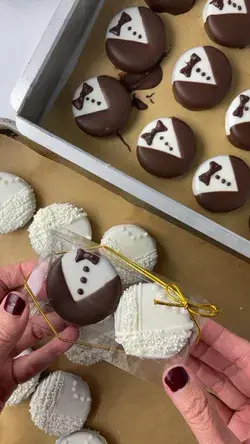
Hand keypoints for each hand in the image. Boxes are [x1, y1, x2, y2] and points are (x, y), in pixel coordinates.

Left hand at [0, 261, 78, 410]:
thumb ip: (3, 328)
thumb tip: (19, 299)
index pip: (0, 283)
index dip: (22, 274)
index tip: (46, 272)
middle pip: (18, 307)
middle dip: (44, 299)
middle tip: (67, 293)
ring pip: (28, 333)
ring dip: (53, 325)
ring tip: (75, 316)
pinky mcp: (7, 374)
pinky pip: (31, 359)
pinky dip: (50, 350)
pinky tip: (68, 339)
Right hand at [163, 319, 249, 443]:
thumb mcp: (222, 443)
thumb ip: (199, 411)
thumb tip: (174, 376)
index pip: (246, 356)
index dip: (220, 337)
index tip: (196, 323)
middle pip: (233, 367)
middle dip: (205, 349)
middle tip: (179, 334)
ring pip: (224, 384)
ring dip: (198, 368)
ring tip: (175, 351)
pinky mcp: (240, 431)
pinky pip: (220, 403)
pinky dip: (200, 391)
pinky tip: (181, 379)